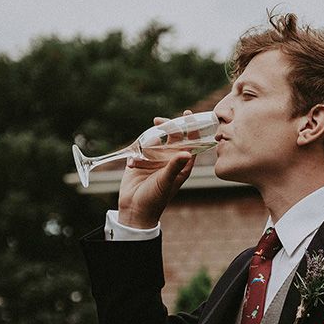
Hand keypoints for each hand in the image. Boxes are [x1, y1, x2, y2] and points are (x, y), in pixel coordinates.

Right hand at [117, 111, 196, 228]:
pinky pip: (140, 148)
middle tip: (159, 121)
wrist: (134, 209)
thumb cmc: (155, 198)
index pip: (191, 143)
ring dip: (151, 137)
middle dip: (168, 127)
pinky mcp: (140, 161)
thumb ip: (175, 166)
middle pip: (173, 138)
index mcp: (182, 165)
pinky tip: (132, 164)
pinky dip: (136, 151)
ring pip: (156, 140)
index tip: (187, 114)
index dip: (191, 128)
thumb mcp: (166, 181)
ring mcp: (155, 160)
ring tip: (148, 139)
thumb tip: (187, 153)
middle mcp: (170, 160)